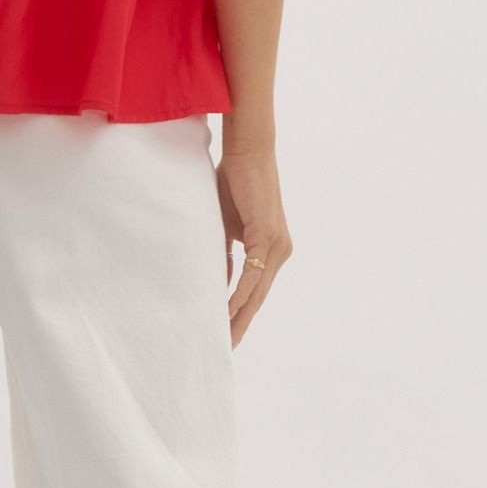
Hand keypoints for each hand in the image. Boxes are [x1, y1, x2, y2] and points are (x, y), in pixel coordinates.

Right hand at [215, 146, 292, 346]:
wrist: (247, 149)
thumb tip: (217, 281)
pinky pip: (252, 272)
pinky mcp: (268, 234)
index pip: (256, 290)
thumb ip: (224, 252)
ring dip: (240, 315)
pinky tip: (227, 308)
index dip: (242, 313)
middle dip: (241, 323)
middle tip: (225, 349)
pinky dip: (240, 292)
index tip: (226, 335)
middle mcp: (280, 251)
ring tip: (224, 337)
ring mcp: (277, 244)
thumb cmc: (234, 180)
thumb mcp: (225, 224)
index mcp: (271, 249)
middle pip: (259, 297)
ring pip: (257, 290)